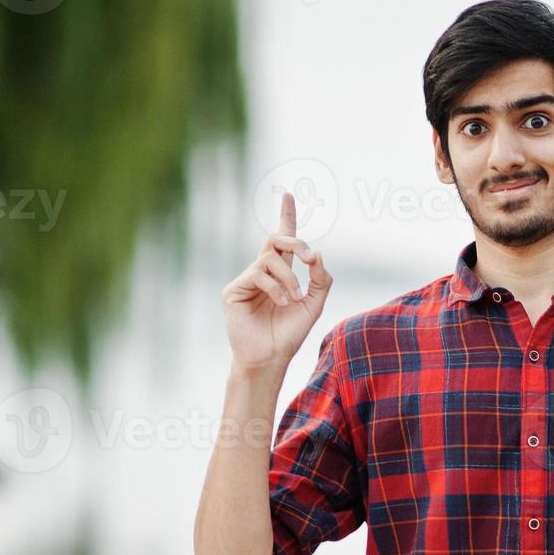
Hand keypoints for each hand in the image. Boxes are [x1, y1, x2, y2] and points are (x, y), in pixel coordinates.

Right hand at [221, 191, 332, 371]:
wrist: (270, 358)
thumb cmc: (289, 334)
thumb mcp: (314, 304)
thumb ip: (320, 279)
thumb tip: (317, 254)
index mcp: (280, 274)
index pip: (283, 240)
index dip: (286, 217)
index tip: (289, 196)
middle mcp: (261, 273)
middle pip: (275, 239)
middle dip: (295, 243)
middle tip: (309, 258)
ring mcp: (246, 280)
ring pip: (270, 257)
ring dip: (289, 276)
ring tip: (294, 299)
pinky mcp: (233, 290)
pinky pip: (258, 274)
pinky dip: (276, 287)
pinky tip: (282, 303)